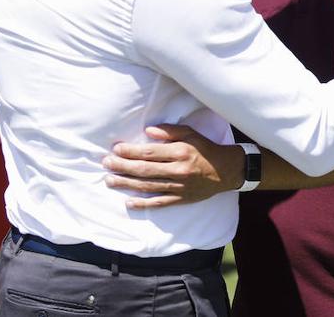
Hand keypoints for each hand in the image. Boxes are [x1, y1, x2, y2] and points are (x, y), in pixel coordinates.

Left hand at [103, 125, 245, 208]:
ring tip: (110, 180)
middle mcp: (178, 170)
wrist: (226, 171)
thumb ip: (169, 131)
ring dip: (126, 184)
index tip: (116, 149)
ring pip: (147, 186)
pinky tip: (128, 202)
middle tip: (107, 163)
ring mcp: (179, 186)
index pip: (150, 152)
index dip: (130, 151)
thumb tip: (147, 130)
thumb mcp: (191, 134)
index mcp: (180, 152)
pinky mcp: (180, 199)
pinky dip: (143, 203)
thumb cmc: (206, 149)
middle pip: (144, 169)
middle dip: (122, 166)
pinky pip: (159, 202)